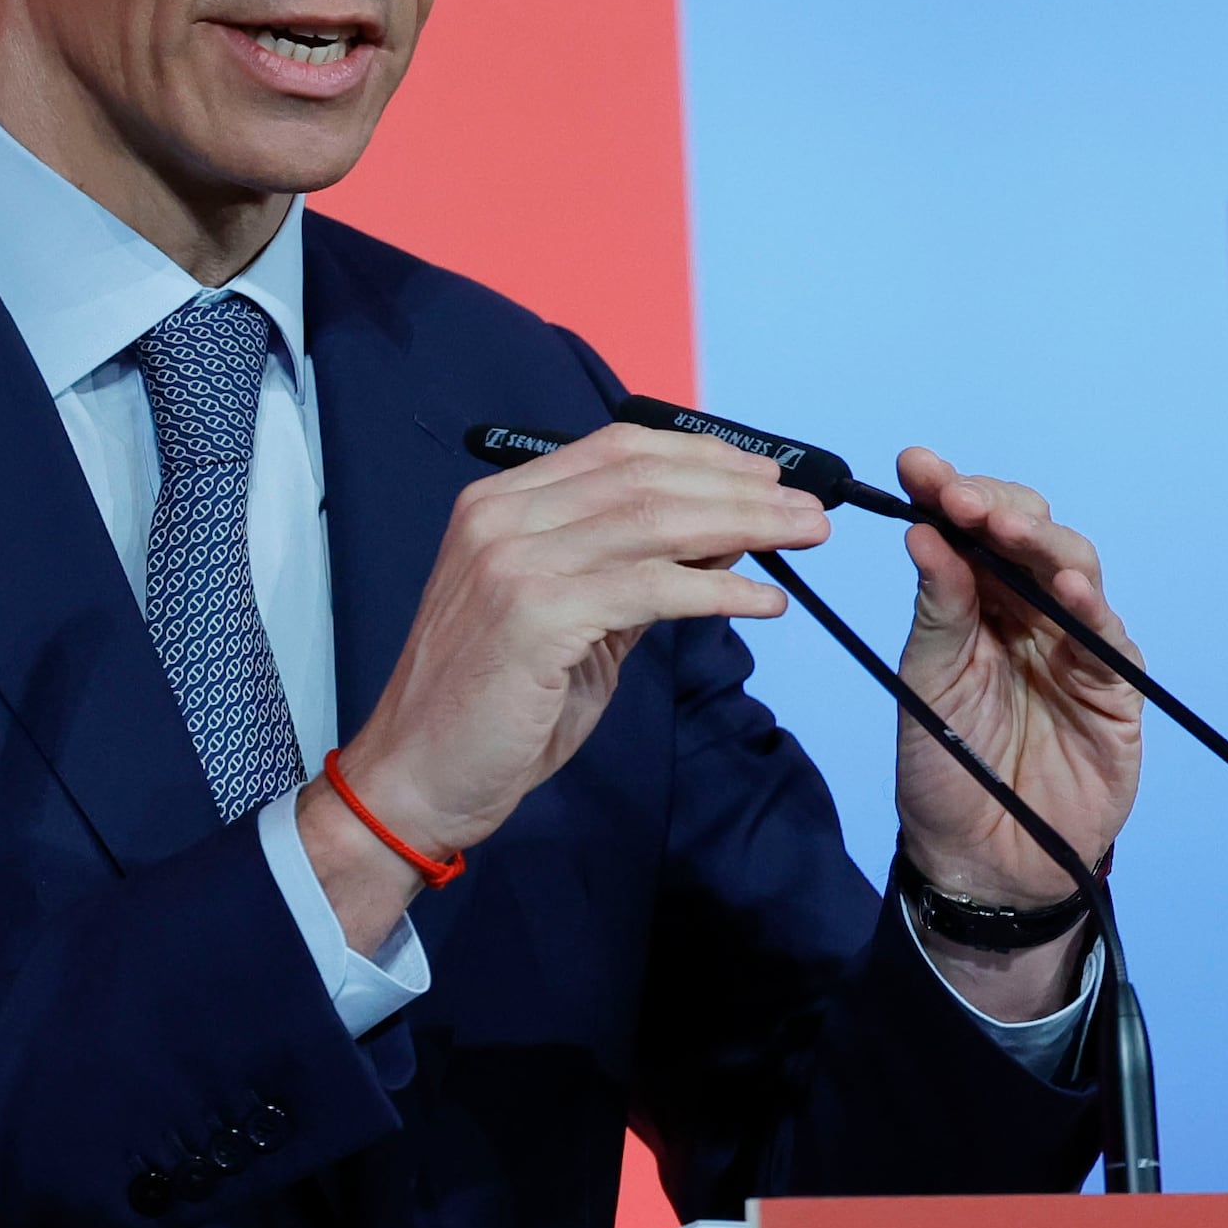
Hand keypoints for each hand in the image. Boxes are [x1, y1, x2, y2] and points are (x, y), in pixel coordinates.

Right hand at [301, 426, 826, 945]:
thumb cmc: (494, 706)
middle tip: (810, 508)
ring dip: (746, 526)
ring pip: (655, 521)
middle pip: (646, 477)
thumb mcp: (573, 618)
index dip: (703, 455)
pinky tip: (762, 601)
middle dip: (741, 488)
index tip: (767, 475)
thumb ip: (635, 571)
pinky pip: (652, 587)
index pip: (619, 450)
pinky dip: (718, 590)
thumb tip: (721, 535)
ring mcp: (513, 561)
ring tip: (805, 537)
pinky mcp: (534, 613)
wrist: (418, 777)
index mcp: (503, 504)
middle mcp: (502, 518)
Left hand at [891, 446, 1143, 1012]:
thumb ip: (936, 610)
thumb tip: (924, 532)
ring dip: (1042, 544)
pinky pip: (1108, 637)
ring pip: (1074, 569)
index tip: (917, 465)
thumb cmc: (946, 772)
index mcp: (974, 604)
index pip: (968, 532)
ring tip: (1008, 530)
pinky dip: (1091, 608)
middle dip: (996, 508)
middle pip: (1028, 535)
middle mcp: (1027, 613)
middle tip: (958, 498)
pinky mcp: (1113, 688)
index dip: (948, 493)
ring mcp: (1074, 646)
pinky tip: (1068, 589)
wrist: (983, 862)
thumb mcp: (926, 684)